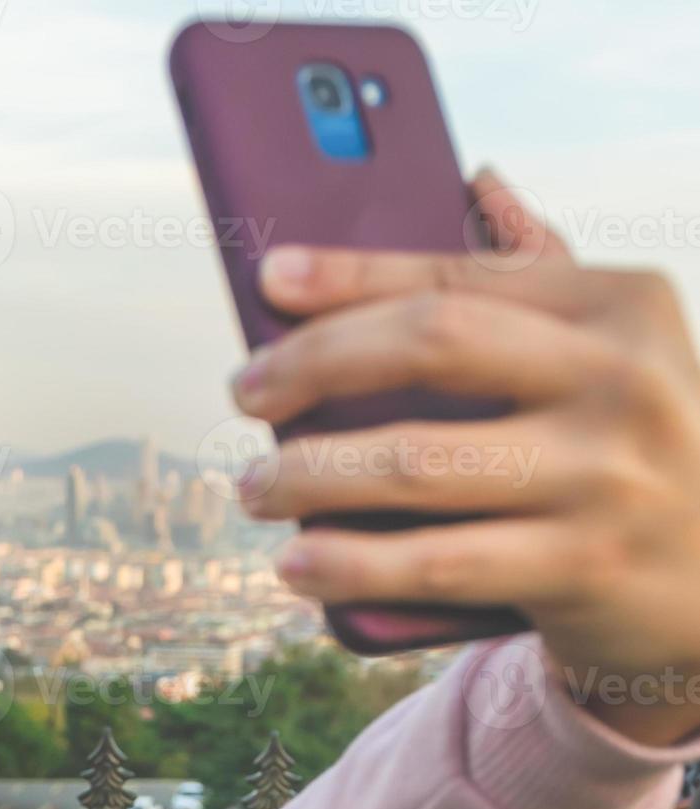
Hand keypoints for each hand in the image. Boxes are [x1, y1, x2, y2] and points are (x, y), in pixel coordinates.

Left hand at [231, 170, 699, 744]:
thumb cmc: (622, 443)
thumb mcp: (606, 351)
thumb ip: (535, 280)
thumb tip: (474, 179)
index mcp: (618, 305)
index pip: (456, 277)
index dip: (349, 275)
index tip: (269, 280)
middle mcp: (622, 379)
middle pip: (428, 346)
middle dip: (313, 363)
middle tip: (245, 391)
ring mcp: (608, 478)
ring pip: (415, 463)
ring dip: (308, 474)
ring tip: (255, 486)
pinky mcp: (586, 568)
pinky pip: (437, 561)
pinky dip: (350, 562)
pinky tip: (297, 564)